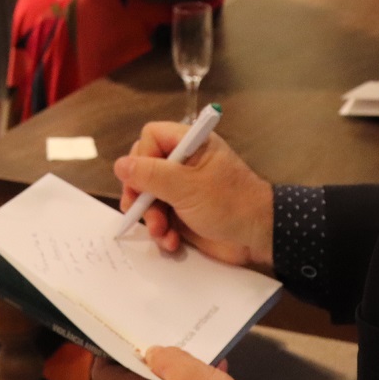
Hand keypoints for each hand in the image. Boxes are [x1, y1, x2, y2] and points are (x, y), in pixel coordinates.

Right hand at [115, 122, 273, 268]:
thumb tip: (120, 164)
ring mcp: (182, 190)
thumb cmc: (230, 203)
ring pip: (148, 198)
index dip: (142, 157)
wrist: (259, 237)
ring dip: (151, 218)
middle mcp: (183, 164)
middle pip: (143, 169)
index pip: (151, 137)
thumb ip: (151, 175)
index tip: (144, 180)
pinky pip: (159, 218)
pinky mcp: (183, 214)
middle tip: (143, 211)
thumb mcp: (187, 187)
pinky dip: (162, 231)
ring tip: (163, 232)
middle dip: (141, 194)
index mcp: (190, 145)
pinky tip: (171, 242)